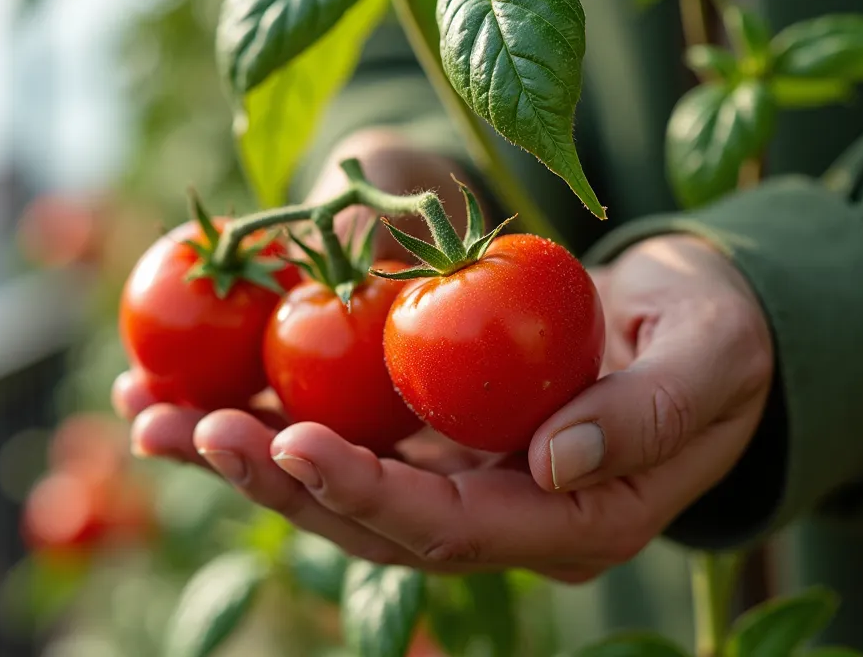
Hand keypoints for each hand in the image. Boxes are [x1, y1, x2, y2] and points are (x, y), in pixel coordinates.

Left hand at [114, 139, 772, 579]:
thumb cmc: (717, 340)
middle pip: (367, 524)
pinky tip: (191, 387)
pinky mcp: (432, 445)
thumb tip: (549, 463)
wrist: (697, 334)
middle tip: (177, 431)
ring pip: (336, 490)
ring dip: (240, 456)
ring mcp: (459, 486)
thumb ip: (642, 416)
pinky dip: (266, 414)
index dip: (366, 494)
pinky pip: (343, 437)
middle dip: (269, 482)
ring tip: (145, 416)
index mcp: (570, 522)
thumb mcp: (709, 361)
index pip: (452, 529)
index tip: (289, 440)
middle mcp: (499, 522)